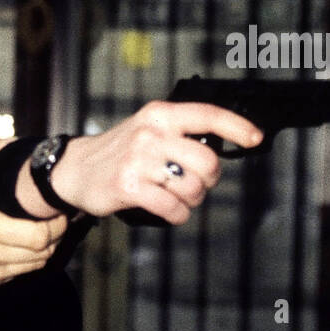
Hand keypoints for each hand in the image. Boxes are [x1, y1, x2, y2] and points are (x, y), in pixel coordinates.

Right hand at [0, 133, 65, 290]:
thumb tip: (0, 138)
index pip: (39, 237)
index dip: (57, 225)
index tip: (58, 212)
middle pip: (44, 253)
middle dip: (55, 236)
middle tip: (55, 219)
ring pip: (35, 267)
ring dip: (43, 250)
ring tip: (41, 230)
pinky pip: (18, 275)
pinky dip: (26, 261)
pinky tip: (20, 244)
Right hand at [48, 102, 263, 223]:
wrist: (75, 169)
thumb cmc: (118, 152)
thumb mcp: (147, 129)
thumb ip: (180, 133)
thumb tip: (221, 149)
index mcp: (159, 115)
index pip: (207, 114)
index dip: (237, 126)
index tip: (254, 138)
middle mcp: (150, 134)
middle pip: (207, 160)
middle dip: (209, 179)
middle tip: (198, 183)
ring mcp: (138, 161)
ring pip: (192, 187)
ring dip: (192, 200)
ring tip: (178, 197)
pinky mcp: (128, 187)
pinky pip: (171, 207)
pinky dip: (178, 215)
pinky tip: (171, 211)